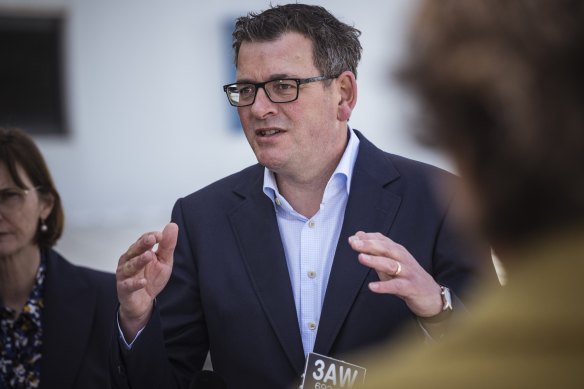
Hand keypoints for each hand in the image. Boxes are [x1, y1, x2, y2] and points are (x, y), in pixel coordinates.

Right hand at [116, 223, 177, 339]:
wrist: (143, 302)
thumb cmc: (151, 278)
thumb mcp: (164, 261)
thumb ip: (167, 245)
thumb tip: (172, 225)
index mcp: (138, 252)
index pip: (143, 241)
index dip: (151, 237)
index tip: (160, 234)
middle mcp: (128, 261)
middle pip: (134, 250)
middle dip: (142, 244)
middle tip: (152, 239)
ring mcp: (124, 275)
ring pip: (130, 266)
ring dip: (139, 261)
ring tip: (148, 256)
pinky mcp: (124, 289)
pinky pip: (128, 285)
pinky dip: (135, 283)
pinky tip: (143, 281)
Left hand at [348, 231, 441, 317]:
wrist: (431, 296)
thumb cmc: (407, 277)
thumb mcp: (390, 262)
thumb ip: (375, 251)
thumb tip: (358, 236)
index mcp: (398, 251)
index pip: (382, 240)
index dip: (368, 238)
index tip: (353, 238)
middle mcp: (403, 259)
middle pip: (386, 248)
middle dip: (369, 245)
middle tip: (354, 243)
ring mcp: (408, 273)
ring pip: (391, 265)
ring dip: (375, 260)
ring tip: (361, 258)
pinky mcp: (410, 287)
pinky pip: (396, 286)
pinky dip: (384, 286)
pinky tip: (372, 287)